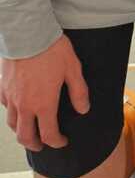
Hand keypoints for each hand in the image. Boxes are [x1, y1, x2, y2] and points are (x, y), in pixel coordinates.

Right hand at [0, 35, 88, 151]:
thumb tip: (84, 109)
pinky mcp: (3, 87)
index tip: (62, 141)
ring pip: (12, 125)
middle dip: (35, 145)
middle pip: (25, 136)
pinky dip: (13, 114)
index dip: (57, 142)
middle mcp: (25, 105)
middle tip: (43, 145)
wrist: (28, 33)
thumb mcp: (72, 68)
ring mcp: (11, 97)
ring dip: (21, 132)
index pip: (48, 134)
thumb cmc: (52, 49)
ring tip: (30, 130)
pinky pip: (5, 107)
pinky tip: (19, 109)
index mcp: (43, 104)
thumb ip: (78, 91)